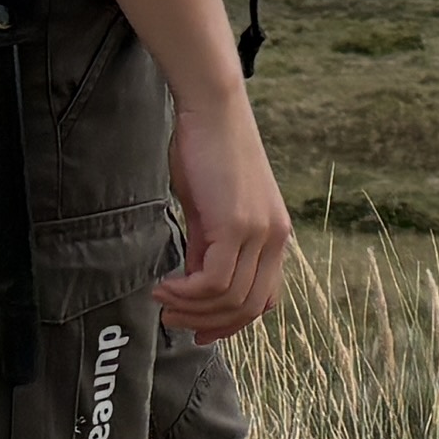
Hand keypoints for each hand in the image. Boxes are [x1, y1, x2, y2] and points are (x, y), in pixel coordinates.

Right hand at [156, 85, 294, 338]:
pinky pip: (215, 281)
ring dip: (191, 309)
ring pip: (231, 299)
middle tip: (172, 317)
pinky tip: (164, 285)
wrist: (211, 107)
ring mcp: (260, 232)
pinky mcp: (237, 225)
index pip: (264, 299)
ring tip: (162, 299)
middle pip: (249, 308)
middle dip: (208, 323)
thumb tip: (192, 286)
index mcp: (274, 235)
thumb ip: (207, 248)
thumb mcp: (210, 210)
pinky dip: (186, 292)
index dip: (231, 323)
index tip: (198, 330)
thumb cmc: (206, 151)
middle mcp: (276, 238)